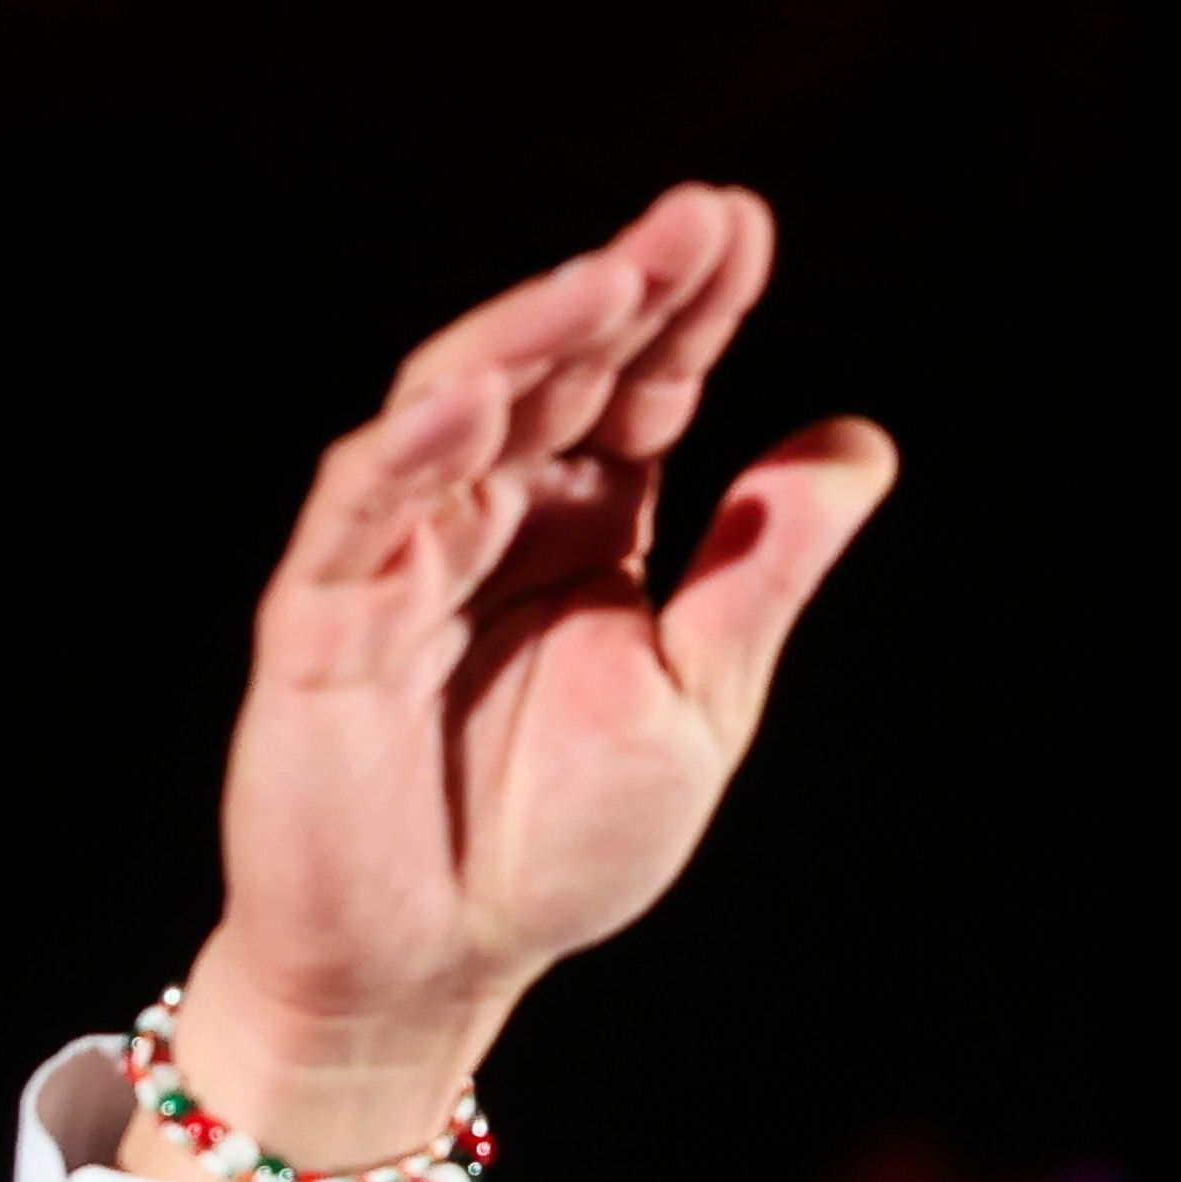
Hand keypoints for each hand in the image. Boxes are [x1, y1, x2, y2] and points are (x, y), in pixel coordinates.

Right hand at [129, 183, 895, 1181]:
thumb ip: (762, 566)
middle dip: (622, 291)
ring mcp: (400, 556)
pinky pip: (364, 512)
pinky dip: (416, 446)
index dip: (690, 309)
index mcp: (584, 529)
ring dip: (529, 340)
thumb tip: (856, 439)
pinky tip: (482, 389)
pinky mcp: (324, 618)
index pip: (641, 390)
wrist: (437, 966)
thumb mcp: (700, 693)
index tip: (745, 228)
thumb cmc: (556, 839)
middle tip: (697, 215)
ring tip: (607, 278)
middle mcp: (491, 518)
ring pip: (454, 414)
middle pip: (556, 375)